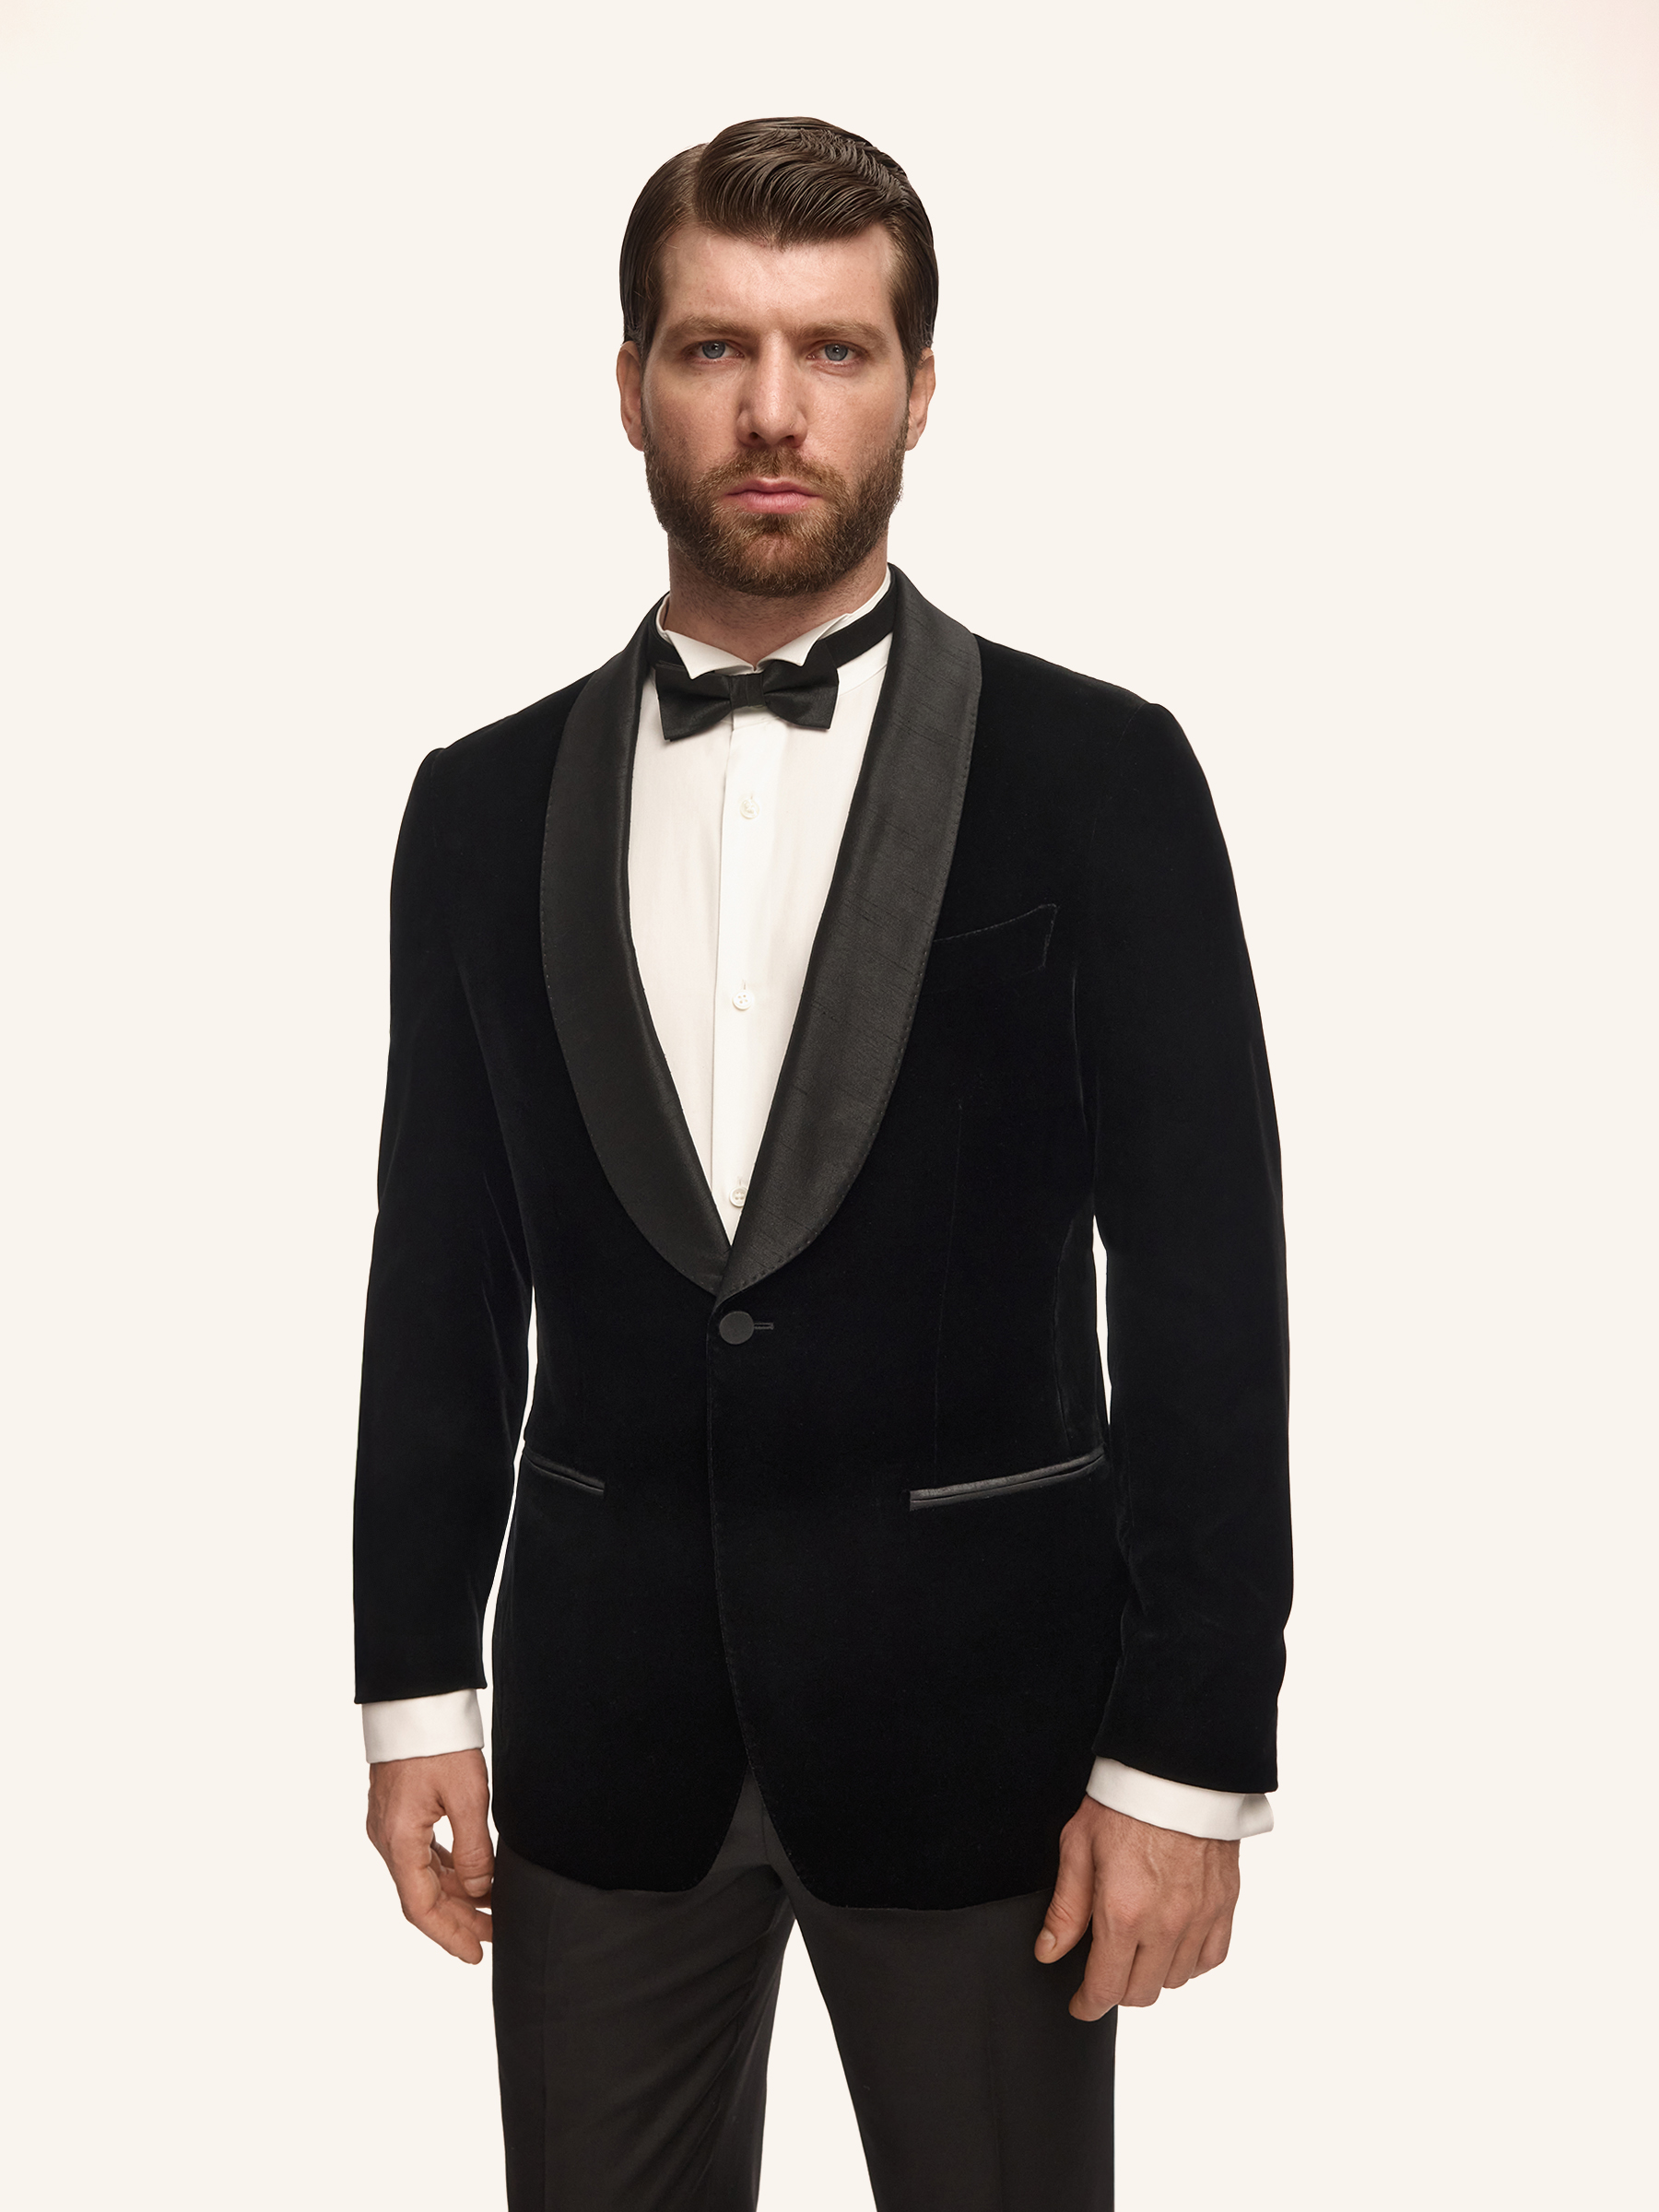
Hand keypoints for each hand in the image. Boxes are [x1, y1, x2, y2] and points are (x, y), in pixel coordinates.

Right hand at [366, 1749, 494, 1963]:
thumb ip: (474, 1850)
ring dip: (453, 1896)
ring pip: (422, 1876)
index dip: (449, 1935)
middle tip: (493, 1936)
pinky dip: (445, 1872)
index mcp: (399, 1840)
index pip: (421, 1907)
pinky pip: (421, 1855)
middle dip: (457, 1920)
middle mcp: (387, 1839)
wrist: (415, 1699)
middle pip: (421, 1896)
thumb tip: (480, 1892)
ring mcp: (389, 1826)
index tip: (475, 1954)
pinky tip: (469, 1878)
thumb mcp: (468, 1796)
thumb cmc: (439, 1741)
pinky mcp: (397, 1813)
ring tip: (489, 1910)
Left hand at [1035, 1795, 1239, 2017]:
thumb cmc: (1124, 1802)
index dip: (1088, 2004)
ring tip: (1137, 1949)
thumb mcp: (1078, 1848)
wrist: (1177, 1770)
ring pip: (1176, 1980)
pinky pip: (1211, 1958)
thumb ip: (1066, 1909)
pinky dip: (1191, 1961)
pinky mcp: (1225, 1905)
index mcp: (1123, 1913)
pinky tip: (1173, 1943)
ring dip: (1153, 1974)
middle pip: (1142, 1993)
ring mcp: (1200, 1917)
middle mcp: (1166, 1924)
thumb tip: (1049, 1953)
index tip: (1081, 2003)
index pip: (1106, 1988)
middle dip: (1117, 1989)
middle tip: (1104, 1969)